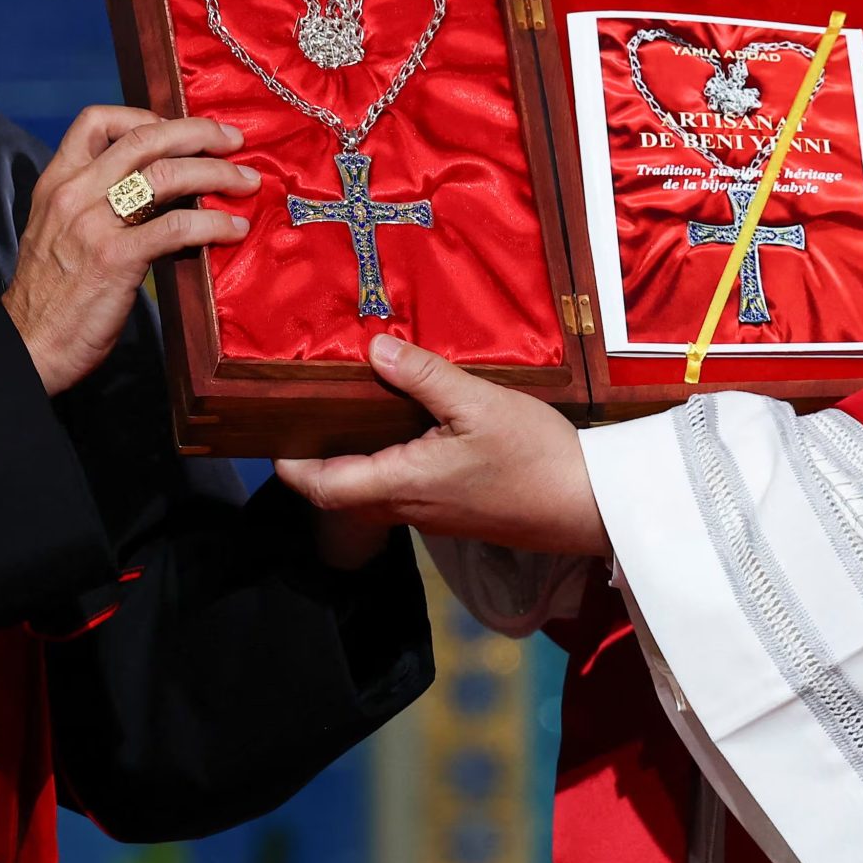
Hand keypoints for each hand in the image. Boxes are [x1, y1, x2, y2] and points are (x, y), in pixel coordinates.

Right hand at [4, 105, 255, 392]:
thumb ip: (95, 204)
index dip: (145, 115)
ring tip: (247, 183)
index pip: (95, 121)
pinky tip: (233, 229)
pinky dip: (213, 223)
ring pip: (167, 175)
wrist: (27, 345)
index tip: (180, 130)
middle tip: (233, 140)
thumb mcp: (59, 232)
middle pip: (145, 138)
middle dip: (198, 132)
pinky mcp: (116, 258)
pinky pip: (176, 226)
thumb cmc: (50, 296)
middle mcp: (74, 193)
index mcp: (57, 182)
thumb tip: (155, 191)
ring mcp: (94, 223)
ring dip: (218, 174)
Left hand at [273, 337, 611, 556]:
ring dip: (354, 457)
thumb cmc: (535, 456)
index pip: (322, 487)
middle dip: (316, 457)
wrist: (590, 505)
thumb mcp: (477, 402)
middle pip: (341, 492)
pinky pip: (404, 489)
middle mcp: (409, 506)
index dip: (289, 464)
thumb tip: (373, 349)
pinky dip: (388, 460)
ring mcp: (433, 513)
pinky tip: (405, 424)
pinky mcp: (456, 511)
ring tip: (350, 406)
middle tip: (306, 409)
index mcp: (402, 482)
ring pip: (372, 491)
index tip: (272, 431)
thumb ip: (422, 375)